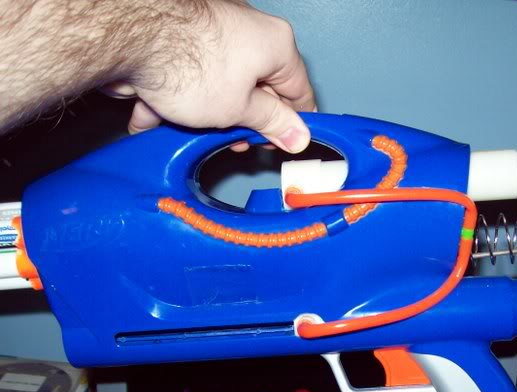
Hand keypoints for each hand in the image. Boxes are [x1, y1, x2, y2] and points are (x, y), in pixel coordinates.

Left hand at [105, 1, 315, 152]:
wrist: (126, 34)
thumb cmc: (185, 62)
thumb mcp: (240, 109)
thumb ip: (271, 123)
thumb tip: (296, 134)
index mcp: (275, 43)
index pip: (298, 91)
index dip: (292, 124)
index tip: (285, 144)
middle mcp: (247, 29)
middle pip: (255, 89)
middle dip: (240, 121)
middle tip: (232, 142)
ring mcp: (211, 30)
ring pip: (217, 85)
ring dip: (201, 114)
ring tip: (183, 129)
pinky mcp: (179, 36)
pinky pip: (186, 75)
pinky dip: (172, 96)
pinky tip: (153, 113)